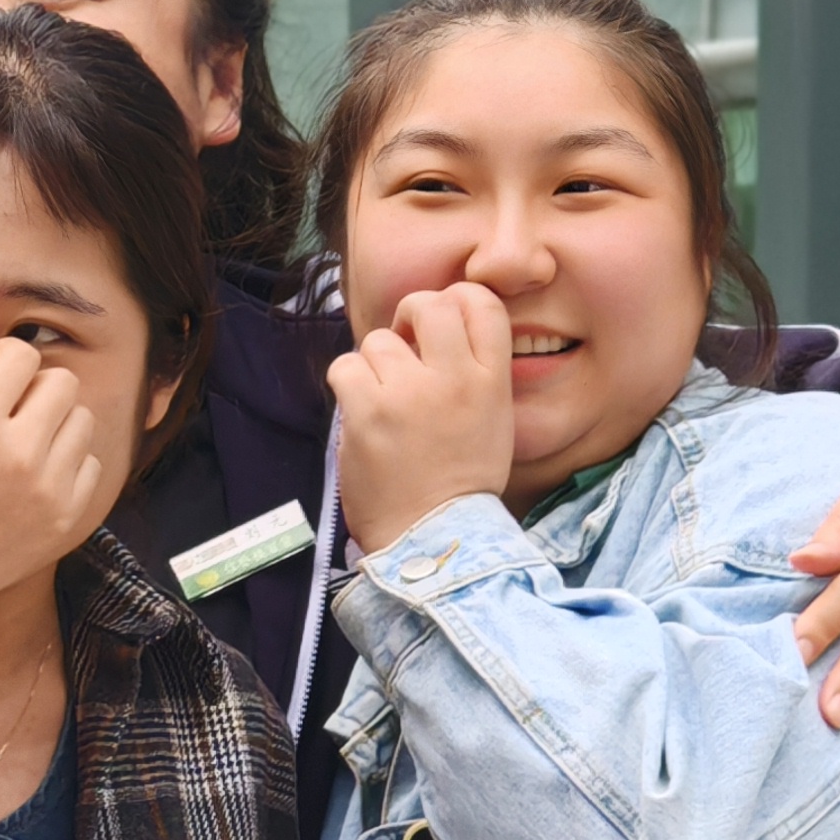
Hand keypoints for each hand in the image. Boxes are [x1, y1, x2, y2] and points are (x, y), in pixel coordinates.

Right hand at [0, 336, 110, 622]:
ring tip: (24, 439)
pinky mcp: (66, 519)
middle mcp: (20, 455)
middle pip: (63, 382)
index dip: (5, 355)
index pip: (21, 357)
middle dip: (36, 384)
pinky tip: (36, 473)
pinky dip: (69, 461)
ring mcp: (49, 489)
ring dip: (57, 420)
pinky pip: (91, 465)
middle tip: (9, 405)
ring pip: (83, 420)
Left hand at [328, 281, 517, 552]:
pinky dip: (348, 385)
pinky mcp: (368, 412)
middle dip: (410, 316)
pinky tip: (360, 412)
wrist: (432, 538)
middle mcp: (454, 379)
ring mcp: (409, 394)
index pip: (482, 303)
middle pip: (430, 304)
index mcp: (492, 381)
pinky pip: (346, 366)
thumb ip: (473, 373)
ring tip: (384, 403)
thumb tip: (435, 333)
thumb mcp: (493, 421)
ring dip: (375, 366)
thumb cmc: (460, 484)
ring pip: (380, 340)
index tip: (438, 326)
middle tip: (404, 347)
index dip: (456, 301)